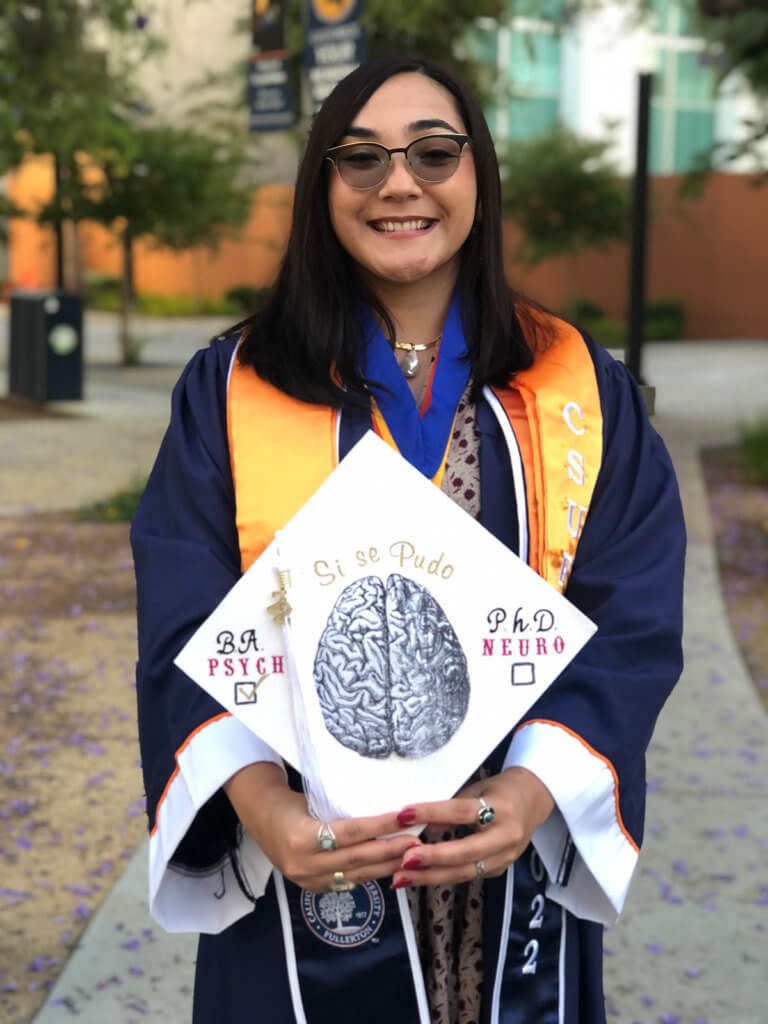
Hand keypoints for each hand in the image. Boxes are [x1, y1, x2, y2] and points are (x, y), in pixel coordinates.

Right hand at [224, 762, 420, 892]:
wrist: (261, 819)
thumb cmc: (291, 801)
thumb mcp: (313, 800)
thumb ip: (341, 811)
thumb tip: (383, 809)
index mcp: (302, 837)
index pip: (351, 831)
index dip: (381, 825)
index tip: (407, 817)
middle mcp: (303, 864)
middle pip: (357, 858)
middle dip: (391, 850)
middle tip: (419, 842)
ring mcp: (307, 880)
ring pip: (356, 875)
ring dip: (387, 865)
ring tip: (412, 856)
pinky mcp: (312, 889)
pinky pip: (348, 883)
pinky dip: (371, 874)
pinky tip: (390, 867)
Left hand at [390, 767, 554, 888]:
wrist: (534, 800)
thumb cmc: (501, 790)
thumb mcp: (477, 789)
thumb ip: (451, 806)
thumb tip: (422, 824)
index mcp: (501, 808)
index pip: (461, 812)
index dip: (432, 813)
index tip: (403, 814)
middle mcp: (506, 836)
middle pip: (466, 852)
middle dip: (432, 858)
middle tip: (403, 860)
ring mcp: (506, 857)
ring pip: (465, 871)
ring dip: (431, 876)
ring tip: (402, 877)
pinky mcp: (500, 870)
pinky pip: (469, 875)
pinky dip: (443, 876)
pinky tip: (420, 877)